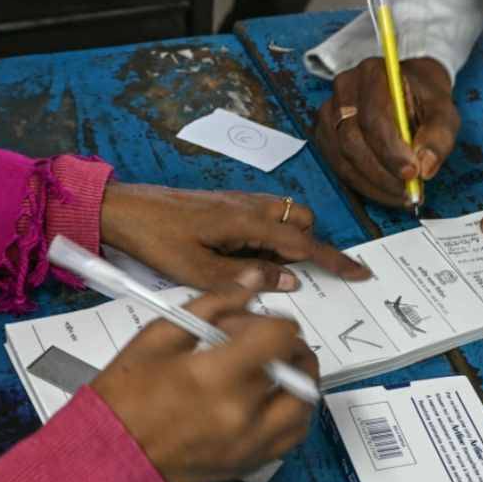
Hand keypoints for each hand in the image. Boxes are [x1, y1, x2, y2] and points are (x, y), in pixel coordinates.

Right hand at [91, 274, 318, 481]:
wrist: (106, 455)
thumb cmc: (124, 395)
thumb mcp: (161, 335)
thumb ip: (214, 303)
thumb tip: (252, 281)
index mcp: (216, 376)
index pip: (280, 336)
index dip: (272, 321)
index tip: (250, 324)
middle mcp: (241, 413)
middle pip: (301, 369)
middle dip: (289, 347)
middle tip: (263, 344)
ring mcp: (250, 444)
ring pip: (305, 405)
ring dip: (298, 381)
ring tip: (271, 372)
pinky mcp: (250, 463)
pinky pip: (293, 436)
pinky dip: (292, 414)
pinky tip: (269, 401)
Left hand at [100, 183, 370, 290]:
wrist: (123, 209)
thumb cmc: (156, 239)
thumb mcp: (198, 270)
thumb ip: (247, 277)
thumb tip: (290, 279)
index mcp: (247, 222)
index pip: (304, 242)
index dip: (333, 259)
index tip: (359, 272)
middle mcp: (249, 206)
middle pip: (301, 221)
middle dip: (309, 247)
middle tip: (292, 276)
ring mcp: (239, 202)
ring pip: (284, 217)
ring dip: (287, 242)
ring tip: (263, 270)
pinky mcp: (227, 204)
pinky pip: (265, 217)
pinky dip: (270, 237)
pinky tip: (246, 257)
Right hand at [315, 57, 459, 207]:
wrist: (407, 89)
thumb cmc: (424, 99)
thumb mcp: (443, 111)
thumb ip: (438, 136)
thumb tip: (425, 168)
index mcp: (373, 74)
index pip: (374, 118)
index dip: (391, 151)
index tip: (412, 173)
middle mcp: (344, 89)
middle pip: (352, 140)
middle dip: (381, 173)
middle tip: (407, 192)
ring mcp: (329, 112)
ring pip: (341, 157)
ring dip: (371, 183)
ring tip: (399, 195)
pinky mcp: (325, 133)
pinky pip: (337, 165)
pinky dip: (361, 184)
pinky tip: (383, 190)